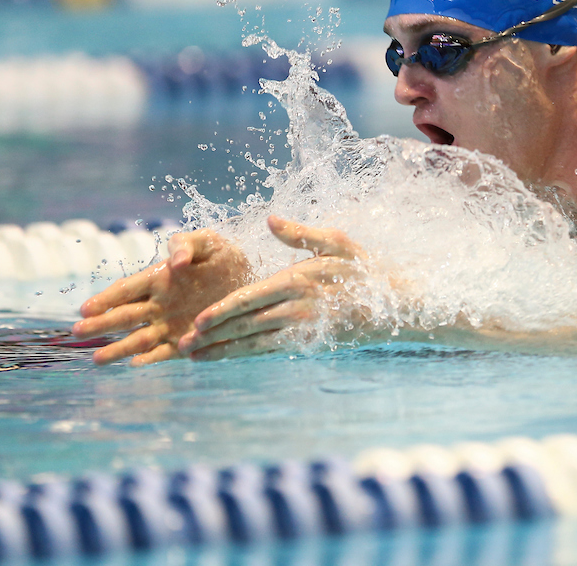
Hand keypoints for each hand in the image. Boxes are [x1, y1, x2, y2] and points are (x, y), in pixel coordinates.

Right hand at [73, 228, 251, 365]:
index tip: (86, 308)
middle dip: (101, 325)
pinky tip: (136, 365)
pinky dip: (151, 358)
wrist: (253, 276)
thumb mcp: (208, 241)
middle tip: (78, 332)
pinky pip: (165, 351)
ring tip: (97, 360)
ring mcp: (171, 324)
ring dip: (119, 349)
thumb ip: (186, 245)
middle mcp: (159, 304)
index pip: (126, 289)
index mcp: (159, 278)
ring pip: (139, 338)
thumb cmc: (225, 254)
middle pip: (125, 316)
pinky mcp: (187, 340)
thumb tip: (174, 261)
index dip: (106, 298)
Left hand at [177, 216, 367, 360]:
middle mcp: (297, 307)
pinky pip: (270, 350)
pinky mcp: (309, 342)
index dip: (220, 311)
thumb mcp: (336, 243)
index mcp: (298, 280)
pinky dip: (245, 355)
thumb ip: (300, 234)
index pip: (249, 298)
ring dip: (222, 350)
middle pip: (244, 324)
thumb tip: (270, 219)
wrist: (395, 304)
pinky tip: (226, 357)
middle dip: (211, 335)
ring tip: (194, 357)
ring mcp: (303, 328)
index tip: (197, 321)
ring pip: (253, 342)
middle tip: (181, 345)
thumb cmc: (364, 269)